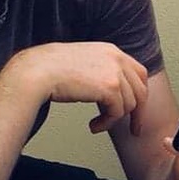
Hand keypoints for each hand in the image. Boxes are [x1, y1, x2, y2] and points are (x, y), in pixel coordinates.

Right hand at [6, 42, 148, 134]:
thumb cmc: (51, 69)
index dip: (139, 93)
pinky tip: (93, 125)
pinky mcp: (109, 87)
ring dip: (114, 119)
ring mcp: (115, 72)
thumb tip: (110, 92)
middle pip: (141, 90)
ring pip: (129, 104)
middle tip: (133, 128)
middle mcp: (116, 58)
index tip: (136, 108)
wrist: (37, 71)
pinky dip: (106, 123)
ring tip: (97, 124)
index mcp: (111, 50)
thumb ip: (100, 71)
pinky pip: (118, 113)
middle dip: (138, 112)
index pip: (139, 73)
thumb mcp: (83, 63)